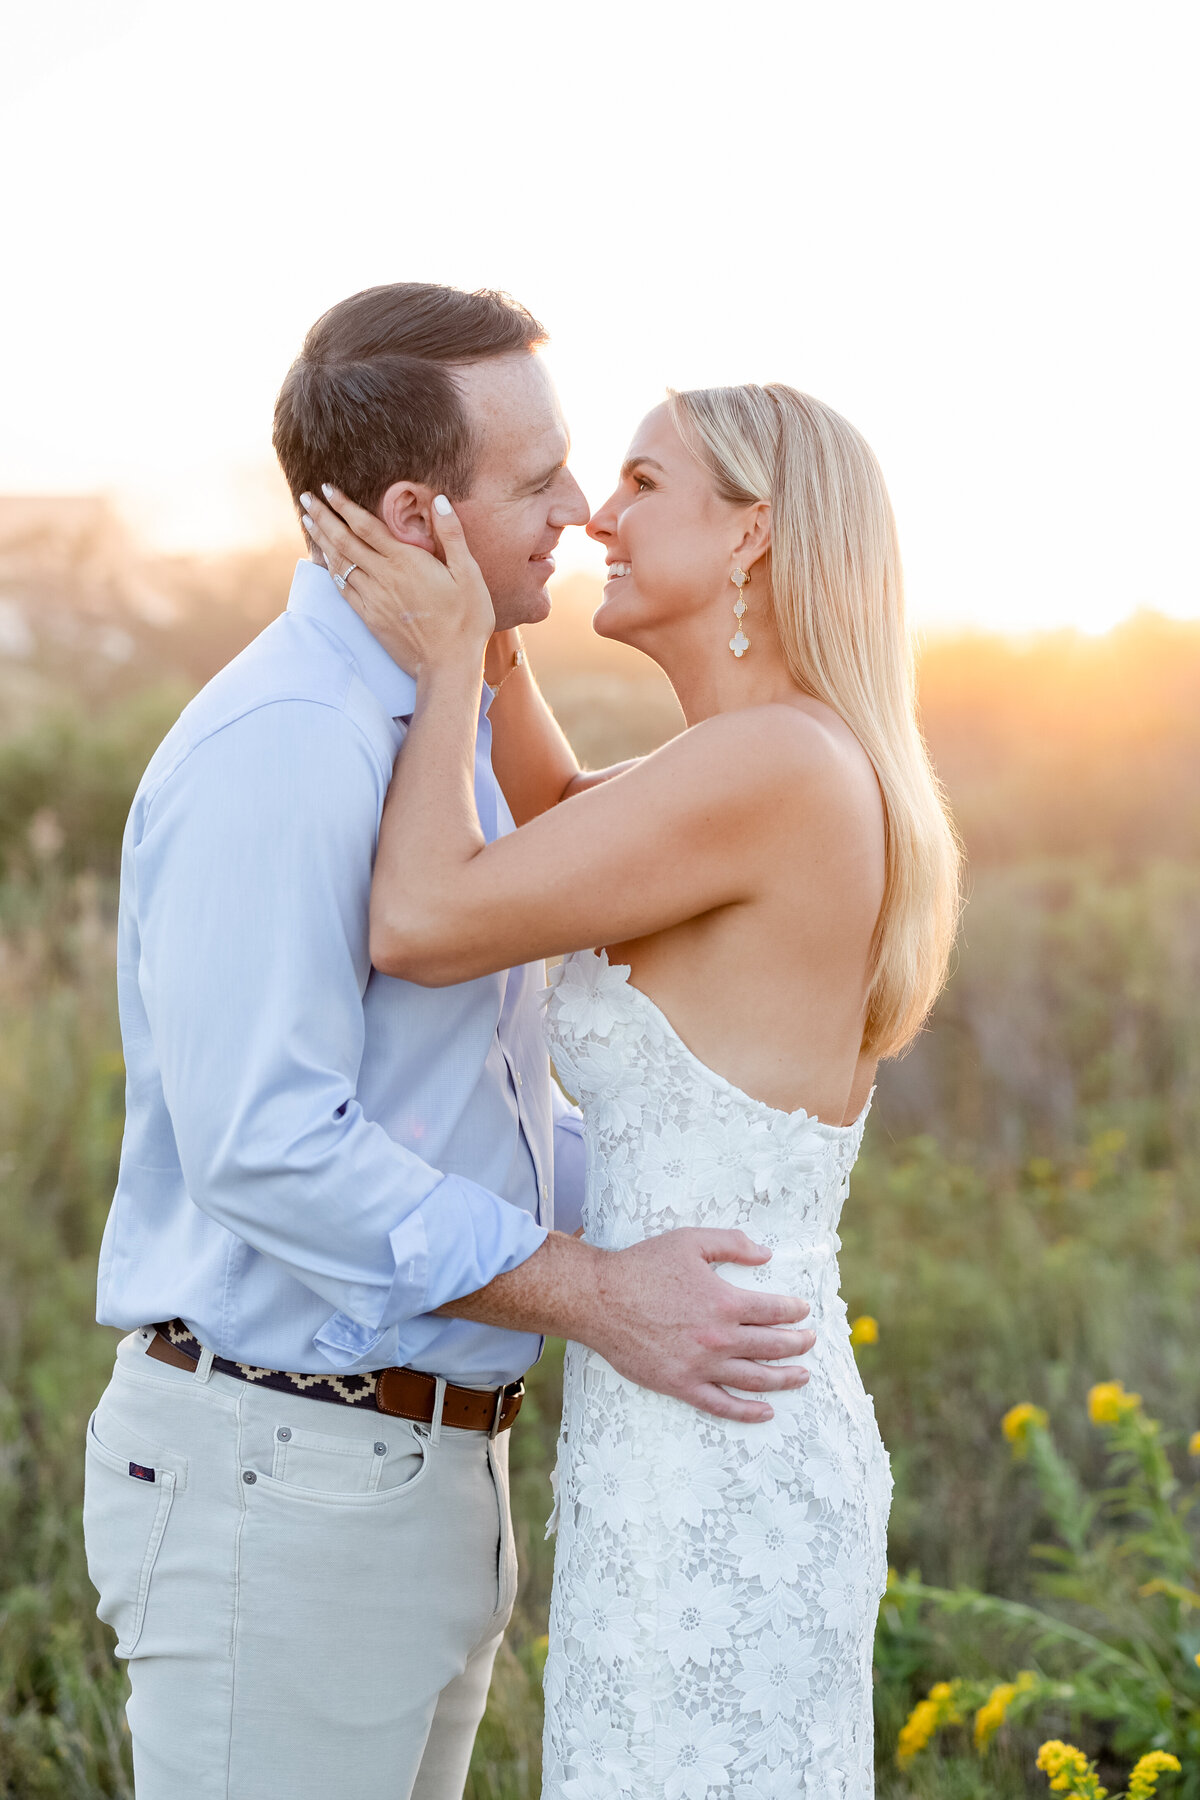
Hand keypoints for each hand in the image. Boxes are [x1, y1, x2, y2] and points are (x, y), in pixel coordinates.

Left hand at [299, 484, 494, 676]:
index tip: (328, 488)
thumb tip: (439, 500)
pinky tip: (324, 560)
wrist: (448, 665)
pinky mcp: (370, 618)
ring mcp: (373, 599)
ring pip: (340, 563)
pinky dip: (330, 570)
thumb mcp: (469, 574)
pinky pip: (343, 588)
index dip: (344, 505)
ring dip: (322, 539)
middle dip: (323, 517)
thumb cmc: (466, 619)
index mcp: (406, 562)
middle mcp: (383, 577)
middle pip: (345, 540)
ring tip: (308, 521)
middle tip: (306, 498)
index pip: (366, 526)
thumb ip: (452, 535)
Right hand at [580, 1228, 814, 1424]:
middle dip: (798, 1344)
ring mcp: (701, 1366)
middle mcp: (719, 1338)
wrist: (599, 1299)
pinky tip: (766, 1411)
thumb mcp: (690, 1241)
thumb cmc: (643, 1266)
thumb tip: (767, 1254)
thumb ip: (732, 1244)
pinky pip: (722, 1404)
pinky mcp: (681, 1385)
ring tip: (802, 1375)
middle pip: (772, 1346)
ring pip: (755, 1378)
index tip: (802, 1310)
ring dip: (784, 1378)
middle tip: (810, 1341)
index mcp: (725, 1302)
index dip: (793, 1311)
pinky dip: (748, 1411)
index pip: (774, 1310)